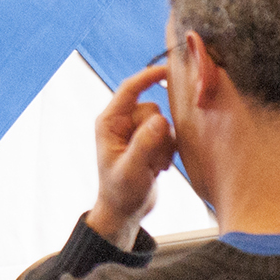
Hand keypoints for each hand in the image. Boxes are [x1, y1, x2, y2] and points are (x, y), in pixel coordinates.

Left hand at [83, 64, 179, 249]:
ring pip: (165, 123)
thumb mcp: (132, 169)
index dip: (148, 77)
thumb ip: (145, 144)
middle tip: (150, 160)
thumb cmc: (121, 191)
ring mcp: (137, 132)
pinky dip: (168, 152)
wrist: (125, 210)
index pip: (130, 89)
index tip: (168, 70)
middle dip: (158, 134)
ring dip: (164, 146)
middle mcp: (122, 123)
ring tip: (151, 166)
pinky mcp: (151, 142)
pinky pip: (171, 136)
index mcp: (109, 122)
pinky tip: (157, 168)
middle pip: (153, 109)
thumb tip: (160, 120)